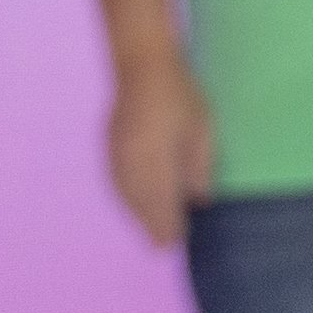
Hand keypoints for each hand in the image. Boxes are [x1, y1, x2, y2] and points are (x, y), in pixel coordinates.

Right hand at [108, 59, 213, 246]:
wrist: (142, 68)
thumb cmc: (180, 98)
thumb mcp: (202, 132)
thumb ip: (199, 169)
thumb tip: (198, 201)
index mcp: (156, 164)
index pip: (161, 209)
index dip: (169, 228)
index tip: (176, 243)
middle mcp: (132, 166)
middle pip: (141, 208)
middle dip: (153, 224)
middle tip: (165, 244)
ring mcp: (117, 159)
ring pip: (127, 198)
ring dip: (139, 214)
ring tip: (152, 228)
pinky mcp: (110, 150)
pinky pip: (118, 184)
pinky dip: (129, 199)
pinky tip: (137, 202)